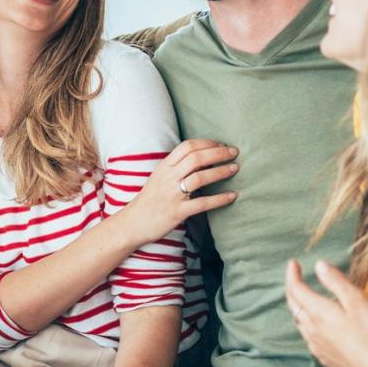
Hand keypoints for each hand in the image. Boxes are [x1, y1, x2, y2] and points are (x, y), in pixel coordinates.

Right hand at [124, 139, 238, 244]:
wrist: (132, 223)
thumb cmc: (149, 199)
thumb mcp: (159, 177)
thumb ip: (177, 167)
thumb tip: (202, 158)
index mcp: (164, 167)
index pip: (187, 146)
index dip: (206, 143)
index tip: (221, 144)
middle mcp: (168, 178)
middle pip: (196, 158)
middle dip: (218, 153)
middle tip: (234, 152)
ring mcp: (172, 195)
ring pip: (200, 177)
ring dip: (220, 172)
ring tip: (235, 169)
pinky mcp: (178, 212)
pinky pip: (202, 203)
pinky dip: (219, 199)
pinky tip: (232, 196)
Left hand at [284, 259, 367, 366]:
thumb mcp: (356, 300)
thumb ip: (335, 281)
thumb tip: (318, 265)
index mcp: (317, 312)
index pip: (295, 289)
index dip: (292, 274)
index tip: (293, 263)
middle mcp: (311, 329)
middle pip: (293, 304)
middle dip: (292, 288)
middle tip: (296, 276)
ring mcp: (316, 345)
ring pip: (299, 321)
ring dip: (299, 306)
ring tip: (306, 297)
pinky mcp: (323, 356)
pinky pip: (309, 336)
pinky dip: (309, 324)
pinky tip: (319, 324)